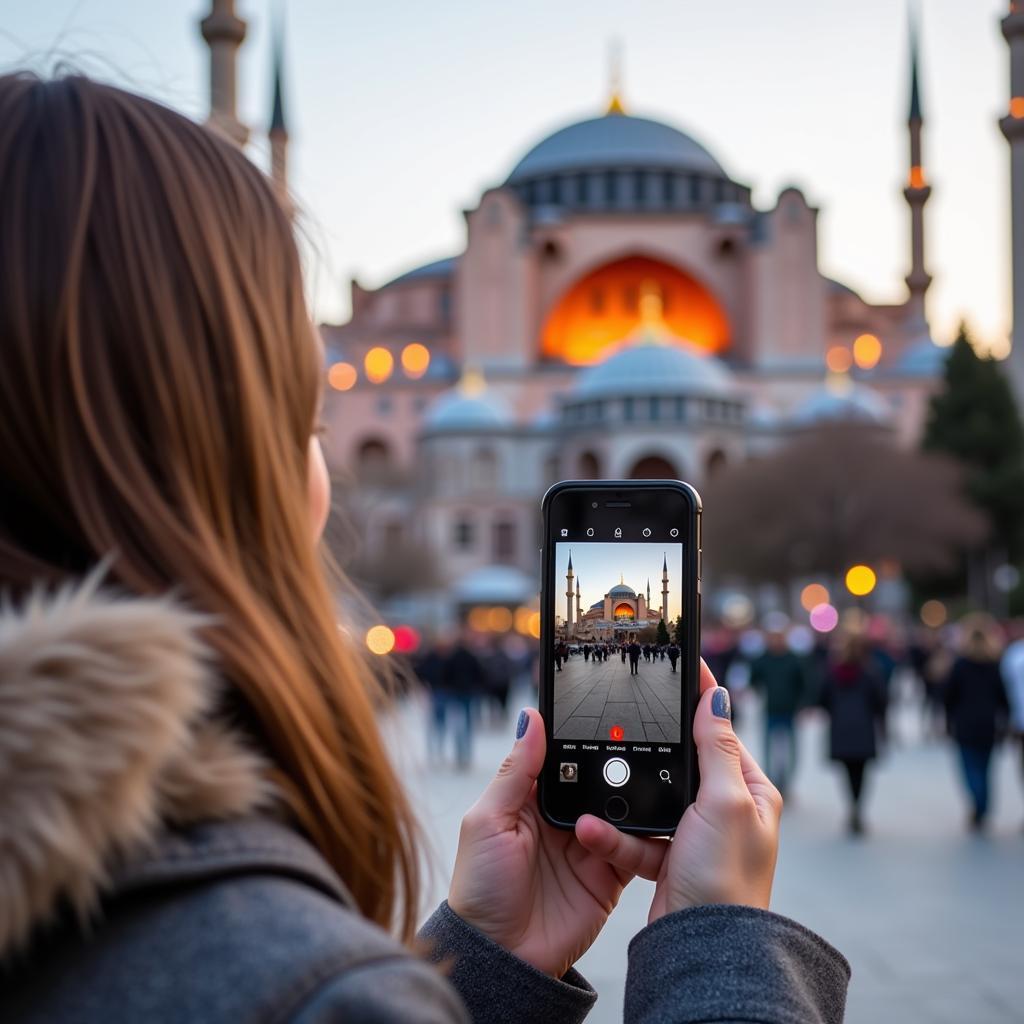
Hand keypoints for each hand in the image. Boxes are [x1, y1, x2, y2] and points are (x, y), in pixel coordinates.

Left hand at [448, 708, 664, 977]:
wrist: (503, 959)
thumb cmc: (479, 890)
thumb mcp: (487, 821)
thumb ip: (514, 771)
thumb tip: (530, 718)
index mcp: (529, 798)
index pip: (560, 755)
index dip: (576, 734)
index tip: (600, 710)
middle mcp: (561, 816)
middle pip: (595, 777)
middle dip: (612, 764)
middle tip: (634, 741)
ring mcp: (587, 844)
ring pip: (620, 807)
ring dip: (627, 799)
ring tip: (634, 787)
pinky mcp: (610, 873)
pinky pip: (635, 846)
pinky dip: (643, 835)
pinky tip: (647, 822)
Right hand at [576, 661, 781, 923]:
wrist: (701, 949)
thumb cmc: (726, 878)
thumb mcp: (724, 802)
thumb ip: (716, 747)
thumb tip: (718, 697)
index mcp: (749, 791)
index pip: (720, 732)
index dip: (698, 700)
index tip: (679, 666)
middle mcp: (725, 812)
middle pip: (679, 763)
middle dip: (646, 756)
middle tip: (617, 730)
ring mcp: (695, 837)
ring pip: (649, 800)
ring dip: (620, 802)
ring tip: (594, 797)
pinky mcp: (667, 861)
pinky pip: (634, 836)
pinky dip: (614, 836)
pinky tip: (593, 832)